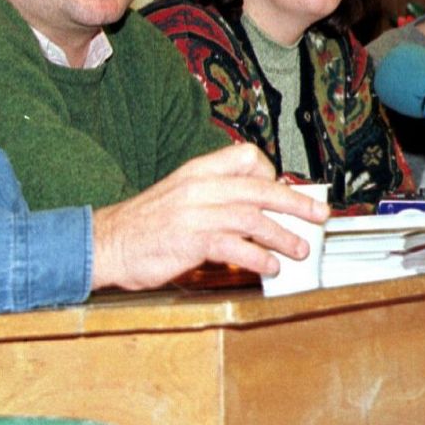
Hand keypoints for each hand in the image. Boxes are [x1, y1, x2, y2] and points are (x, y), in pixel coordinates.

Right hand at [90, 144, 330, 290]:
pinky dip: (259, 258)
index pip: (246, 157)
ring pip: (254, 217)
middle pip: (260, 188)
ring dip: (283, 235)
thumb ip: (213, 197)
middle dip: (296, 202)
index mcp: (197, 171)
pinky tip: (271, 267)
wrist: (105, 243)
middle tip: (319, 215)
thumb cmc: (143, 226)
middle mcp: (200, 186)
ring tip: (299, 249)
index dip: (271, 174)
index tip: (284, 192)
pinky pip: (236, 247)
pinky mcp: (191, 241)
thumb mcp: (179, 197)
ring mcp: (196, 213)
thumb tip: (253, 209)